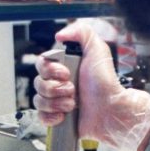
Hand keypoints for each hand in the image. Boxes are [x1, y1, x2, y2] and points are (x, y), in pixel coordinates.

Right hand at [33, 22, 149, 150]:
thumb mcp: (98, 49)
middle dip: (55, 87)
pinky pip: (41, 117)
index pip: (41, 64)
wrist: (111, 110)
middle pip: (38, 83)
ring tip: (73, 104)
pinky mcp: (58, 118)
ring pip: (38, 100)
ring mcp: (57, 102)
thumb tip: (59, 35)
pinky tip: (63, 115)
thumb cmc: (106, 82)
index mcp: (64, 67)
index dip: (50, 70)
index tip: (66, 73)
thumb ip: (81, 32)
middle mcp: (59, 84)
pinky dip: (50, 116)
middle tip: (72, 89)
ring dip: (55, 102)